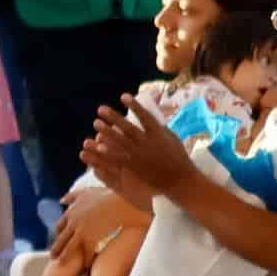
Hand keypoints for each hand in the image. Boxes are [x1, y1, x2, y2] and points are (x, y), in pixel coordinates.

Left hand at [80, 100, 195, 202]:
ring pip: (120, 141)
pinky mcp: (135, 166)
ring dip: (107, 131)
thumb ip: (160, 128)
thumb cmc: (178, 157)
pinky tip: (99, 146)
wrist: (179, 180)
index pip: (145, 116)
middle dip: (114, 118)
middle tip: (101, 109)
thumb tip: (150, 115)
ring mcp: (140, 155)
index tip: (124, 96)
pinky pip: (119, 158)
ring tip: (96, 122)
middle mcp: (148, 143)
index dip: (134, 106)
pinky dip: (109, 152)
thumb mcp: (172, 138)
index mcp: (159, 134)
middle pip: (128, 128)